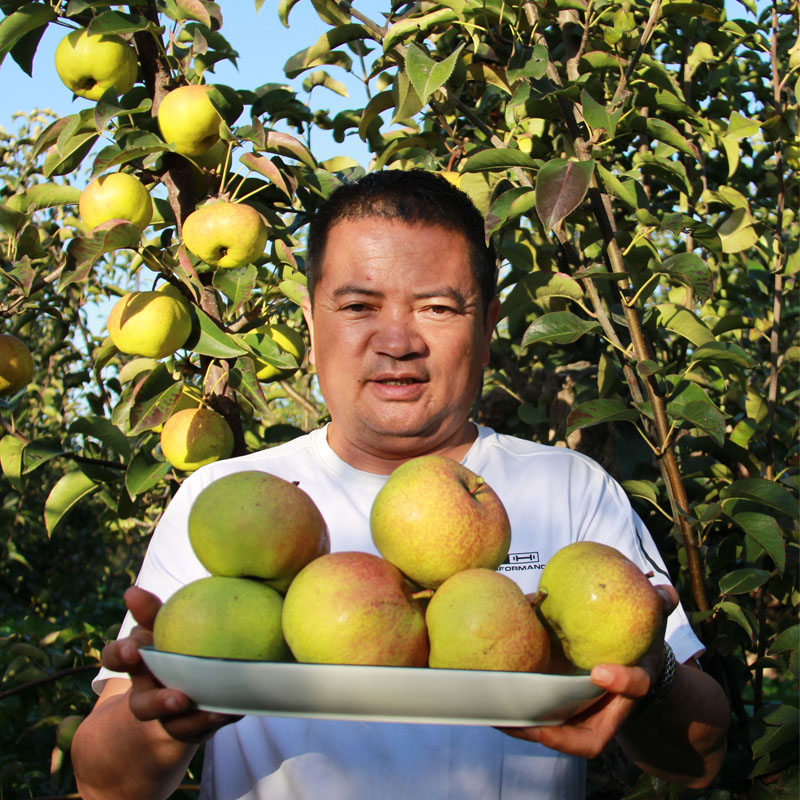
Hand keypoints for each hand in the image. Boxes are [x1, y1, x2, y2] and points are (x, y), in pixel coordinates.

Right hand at [101, 586, 241, 743]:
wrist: (182, 695)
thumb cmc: (174, 644)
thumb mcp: (164, 626)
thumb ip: (154, 611)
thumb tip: (132, 589)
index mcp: (138, 664)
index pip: (117, 658)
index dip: (120, 654)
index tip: (133, 649)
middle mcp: (147, 695)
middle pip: (140, 704)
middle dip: (155, 701)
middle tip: (178, 698)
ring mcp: (167, 718)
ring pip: (173, 724)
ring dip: (183, 714)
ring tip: (192, 702)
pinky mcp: (188, 730)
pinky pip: (198, 729)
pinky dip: (210, 719)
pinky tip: (228, 709)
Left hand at [500, 584, 677, 757]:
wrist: (632, 668)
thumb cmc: (638, 643)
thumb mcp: (653, 623)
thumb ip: (660, 603)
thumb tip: (663, 591)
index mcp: (634, 686)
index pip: (634, 688)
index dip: (621, 683)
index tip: (600, 670)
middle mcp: (607, 710)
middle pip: (583, 734)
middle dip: (556, 732)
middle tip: (529, 721)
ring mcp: (583, 716)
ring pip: (555, 733)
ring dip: (526, 728)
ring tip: (497, 718)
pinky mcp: (561, 712)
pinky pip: (539, 717)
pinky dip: (517, 713)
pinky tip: (488, 699)